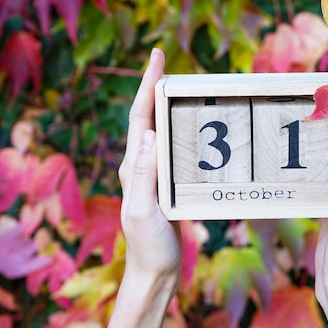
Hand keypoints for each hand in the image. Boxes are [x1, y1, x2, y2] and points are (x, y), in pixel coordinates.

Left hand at [117, 48, 181, 289]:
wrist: (155, 271)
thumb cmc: (148, 246)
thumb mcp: (144, 211)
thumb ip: (145, 174)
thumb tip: (149, 132)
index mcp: (132, 167)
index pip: (139, 116)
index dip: (147, 84)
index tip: (157, 56)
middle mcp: (139, 165)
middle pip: (147, 116)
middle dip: (156, 87)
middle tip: (169, 63)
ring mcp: (153, 174)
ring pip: (161, 130)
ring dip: (169, 106)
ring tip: (185, 87)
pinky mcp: (166, 184)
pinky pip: (174, 149)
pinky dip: (182, 130)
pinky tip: (195, 128)